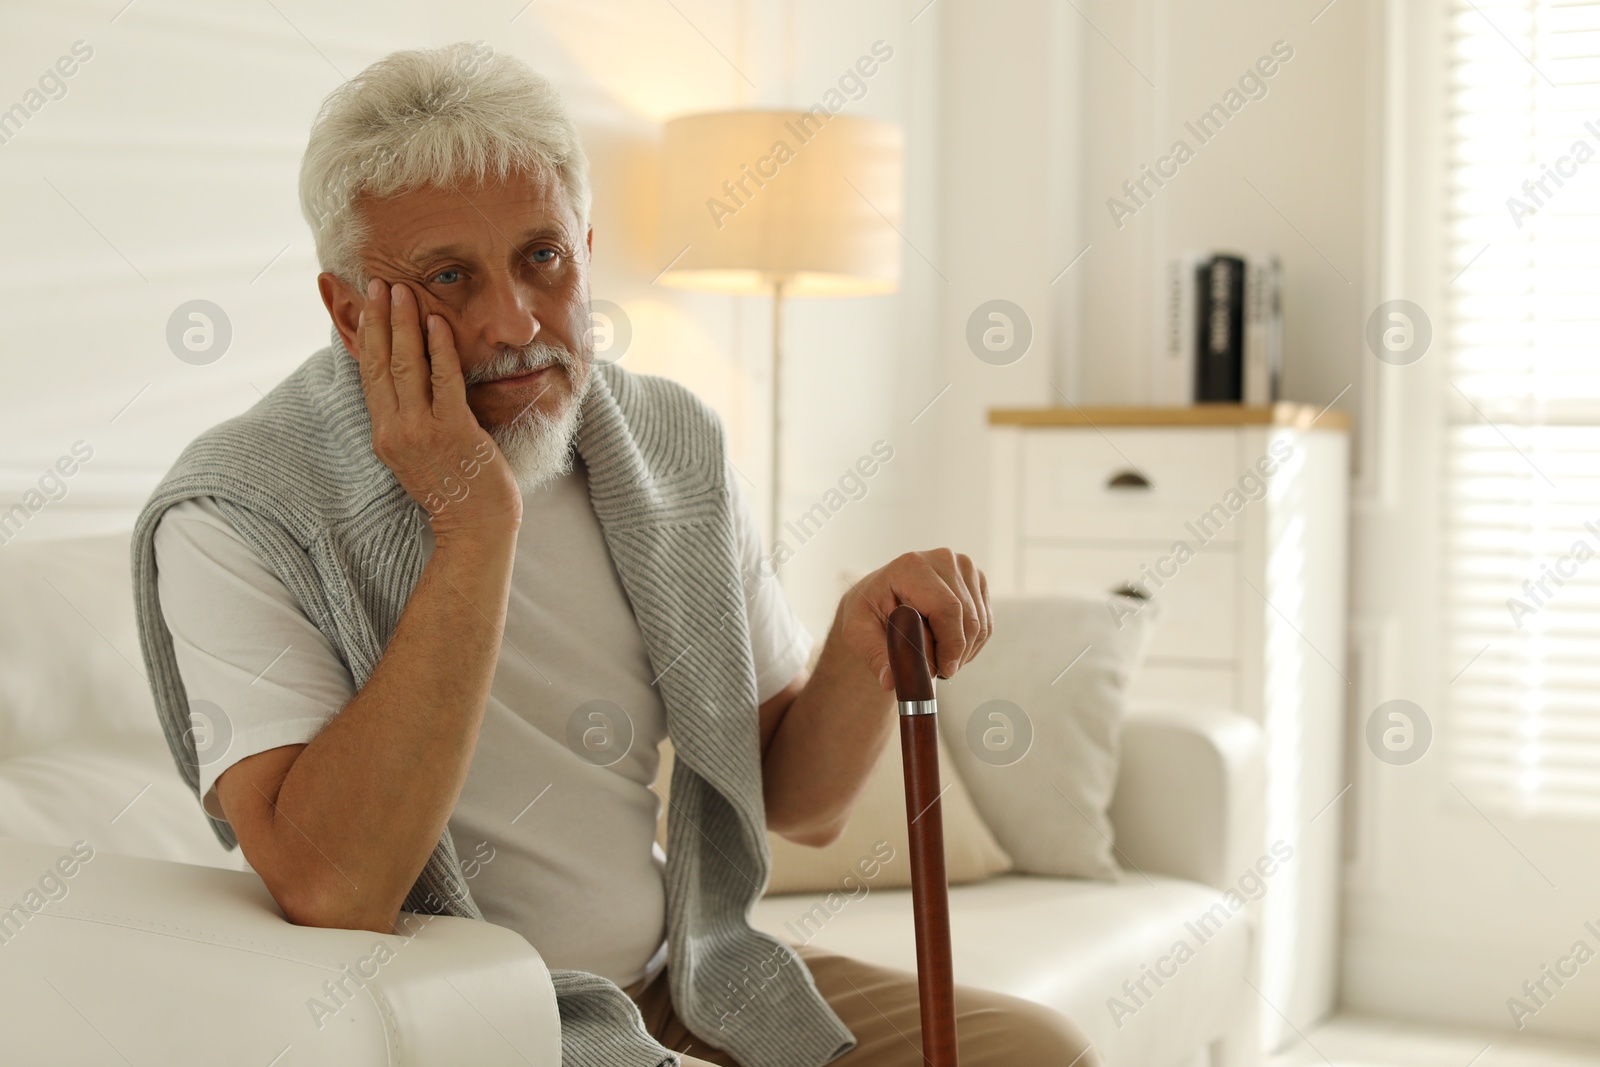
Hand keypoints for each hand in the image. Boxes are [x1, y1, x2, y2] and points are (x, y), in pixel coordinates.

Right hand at [354, 279, 522, 539]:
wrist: (475, 525)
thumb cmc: (453, 488)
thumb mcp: (417, 454)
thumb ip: (407, 421)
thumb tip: (405, 387)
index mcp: (384, 436)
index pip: (369, 377)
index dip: (366, 339)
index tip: (364, 308)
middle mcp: (395, 432)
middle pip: (381, 365)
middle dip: (380, 321)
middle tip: (378, 285)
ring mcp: (423, 432)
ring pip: (407, 367)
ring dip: (405, 326)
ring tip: (403, 292)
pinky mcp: (454, 431)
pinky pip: (445, 381)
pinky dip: (440, 349)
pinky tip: (438, 323)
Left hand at [838, 549, 992, 690]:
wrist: (881, 598)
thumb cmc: (869, 613)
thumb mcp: (859, 634)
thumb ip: (875, 656)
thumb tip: (890, 681)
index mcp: (912, 566)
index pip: (947, 608)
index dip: (950, 645)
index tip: (943, 671)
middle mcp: (943, 559)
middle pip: (968, 619)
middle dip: (956, 653)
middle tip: (937, 672)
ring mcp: (964, 568)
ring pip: (981, 625)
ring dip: (963, 652)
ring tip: (937, 659)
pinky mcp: (977, 581)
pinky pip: (987, 624)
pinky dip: (972, 645)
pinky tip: (948, 649)